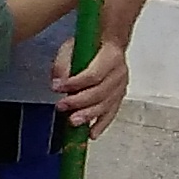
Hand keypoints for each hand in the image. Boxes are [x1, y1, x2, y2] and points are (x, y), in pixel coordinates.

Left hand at [54, 17, 133, 135]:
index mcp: (111, 56)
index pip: (93, 75)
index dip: (75, 83)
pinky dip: (101, 124)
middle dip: (79, 102)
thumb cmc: (88, 46)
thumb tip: (58, 82)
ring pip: (107, 104)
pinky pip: (112, 112)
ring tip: (73, 122)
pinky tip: (91, 133)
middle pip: (100, 92)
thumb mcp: (72, 47)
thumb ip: (63, 63)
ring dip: (89, 115)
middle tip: (61, 107)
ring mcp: (121, 86)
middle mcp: (120, 72)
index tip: (56, 87)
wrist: (108, 44)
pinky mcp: (119, 96)